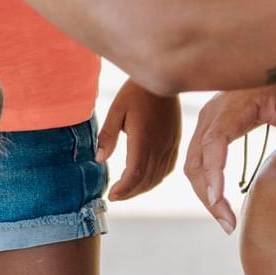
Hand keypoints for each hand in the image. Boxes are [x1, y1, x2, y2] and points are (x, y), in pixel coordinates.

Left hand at [97, 80, 179, 200]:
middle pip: (146, 180)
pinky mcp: (175, 142)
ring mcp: (170, 145)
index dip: (124, 189)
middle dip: (130, 192)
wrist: (163, 78)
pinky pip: (168, 168)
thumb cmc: (136, 92)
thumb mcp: (116, 110)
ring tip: (127, 190)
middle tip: (115, 196)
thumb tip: (99, 159)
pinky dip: (156, 179)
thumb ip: (108, 135)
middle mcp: (160, 145)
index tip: (111, 195)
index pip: (135, 173)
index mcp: (143, 138)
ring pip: (158, 177)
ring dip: (142, 188)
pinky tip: (146, 179)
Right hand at [183, 78, 275, 233]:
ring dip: (204, 193)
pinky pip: (197, 158)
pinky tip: (219, 200)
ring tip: (226, 220)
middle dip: (207, 194)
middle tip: (229, 225)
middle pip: (196, 159)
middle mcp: (212, 114)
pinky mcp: (209, 127)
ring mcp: (207, 121)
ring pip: (192, 162)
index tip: (218, 199)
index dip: (212, 171)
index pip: (214, 142)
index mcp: (232, 107)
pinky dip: (204, 182)